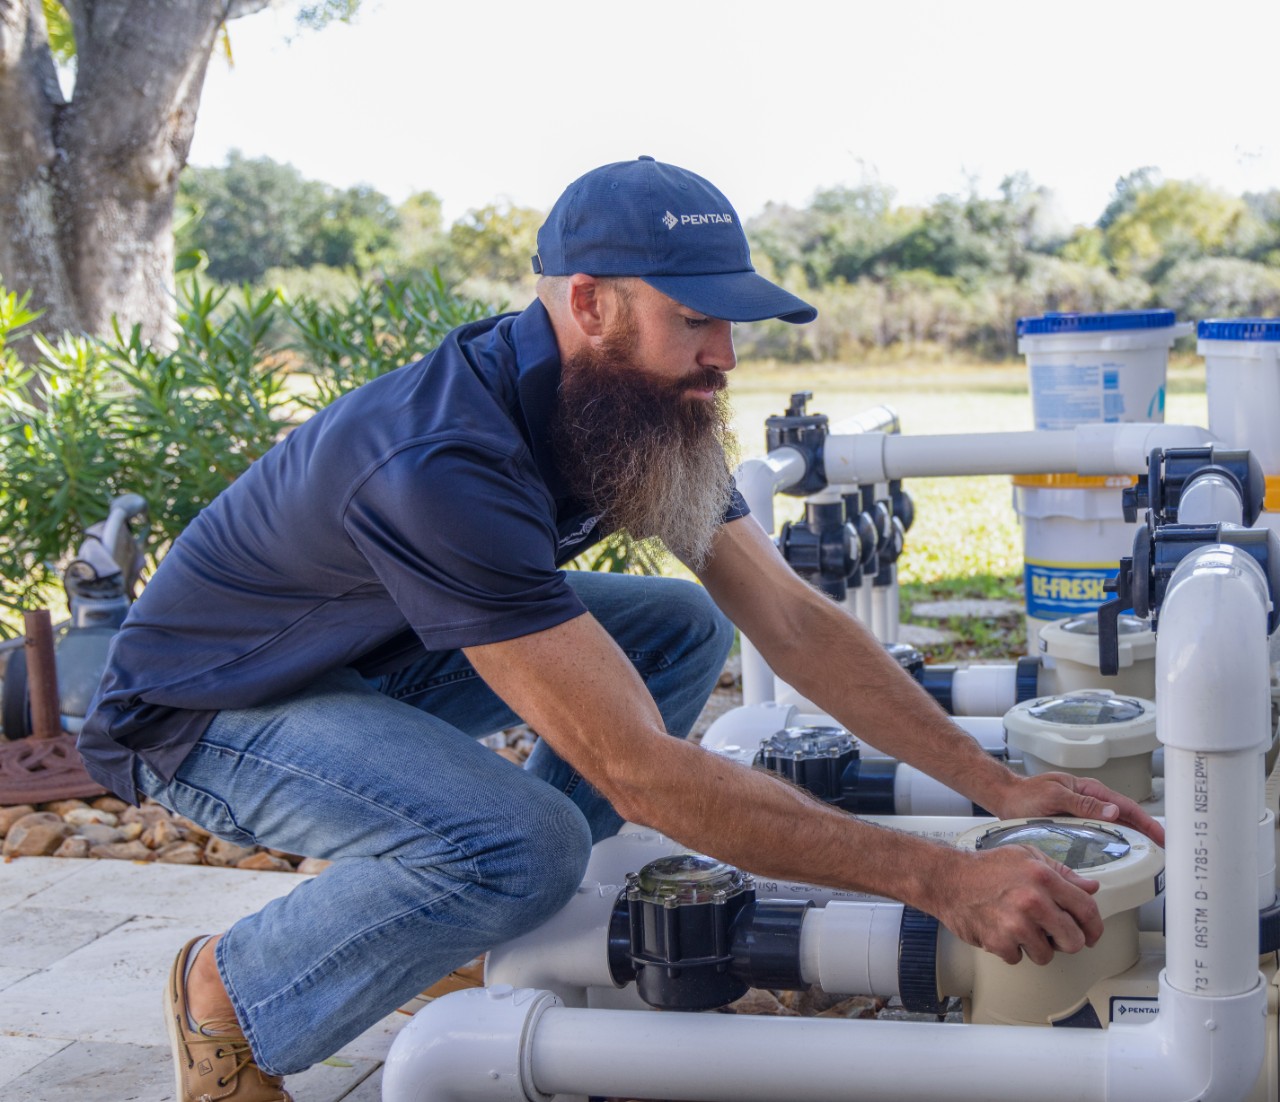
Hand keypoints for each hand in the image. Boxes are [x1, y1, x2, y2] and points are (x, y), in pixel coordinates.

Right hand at [933, 845, 1103, 965]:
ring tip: (1020, 928)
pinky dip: (1011, 949)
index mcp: (1044, 877)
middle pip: (1074, 941)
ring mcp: (1017, 924)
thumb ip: (1061, 872)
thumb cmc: (986, 867)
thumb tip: (1091, 887)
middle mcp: (1034, 901)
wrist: (947, 879)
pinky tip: (1001, 930)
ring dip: (1036, 947)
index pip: (1086, 909)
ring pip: (1047, 955)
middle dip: (1066, 941)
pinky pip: (1019, 959)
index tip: (1092, 934)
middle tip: (1054, 934)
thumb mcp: (1027, 856)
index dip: (1094, 927)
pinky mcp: (999, 942)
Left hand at [994, 772, 1164, 848]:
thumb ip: (1083, 804)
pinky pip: (1103, 831)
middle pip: (1126, 816)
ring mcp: (1084, 810)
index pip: (1125, 806)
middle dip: (1147, 831)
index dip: (1146, 822)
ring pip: (1117, 825)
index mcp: (1088, 789)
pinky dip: (1117, 840)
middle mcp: (1090, 799)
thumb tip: (1113, 811)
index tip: (1162, 835)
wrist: (1006, 798)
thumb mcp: (1054, 796)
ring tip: (1151, 853)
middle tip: (1165, 849)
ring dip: (1134, 837)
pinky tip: (1122, 852)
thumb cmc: (1025, 794)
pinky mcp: (1077, 821)